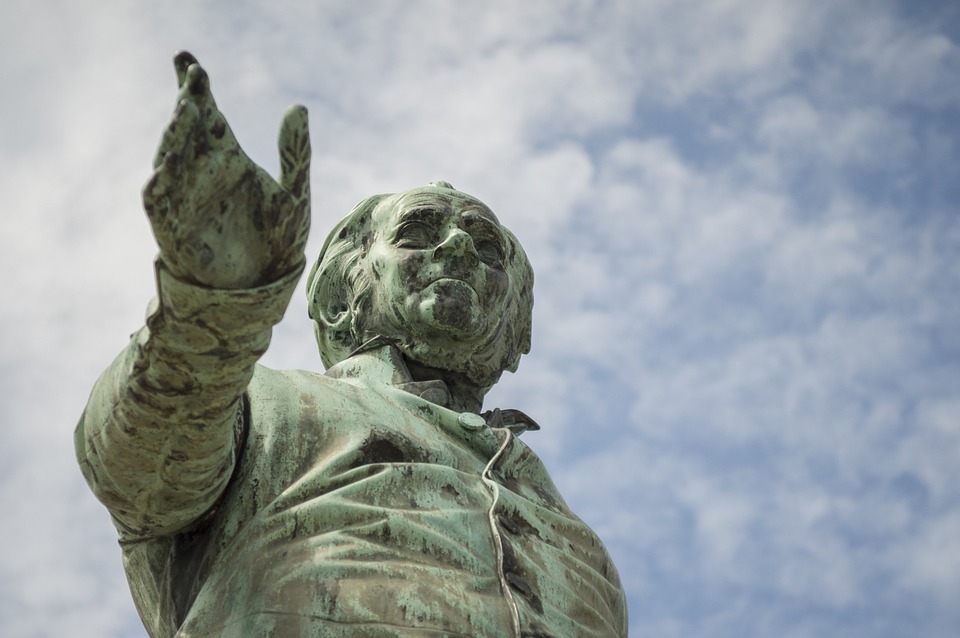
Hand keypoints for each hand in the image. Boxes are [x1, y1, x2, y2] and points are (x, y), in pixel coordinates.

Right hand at [142, 51, 310, 288]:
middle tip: (192, 81)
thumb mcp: (294, 194)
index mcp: (227, 157)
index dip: (194, 88)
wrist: (264, 288)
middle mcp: (200, 172)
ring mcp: (184, 199)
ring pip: (169, 161)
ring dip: (174, 138)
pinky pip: (160, 205)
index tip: (189, 62)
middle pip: (185, 131)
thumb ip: (295, 152)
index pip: (206, 114)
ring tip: (185, 113)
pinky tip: (162, 170)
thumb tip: (299, 107)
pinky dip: (159, 188)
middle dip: (185, 105)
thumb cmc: (277, 240)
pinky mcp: (174, 230)